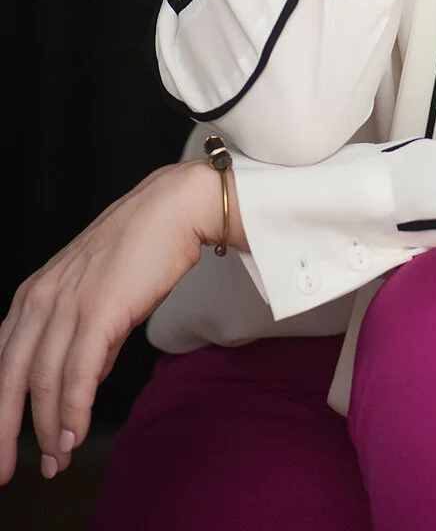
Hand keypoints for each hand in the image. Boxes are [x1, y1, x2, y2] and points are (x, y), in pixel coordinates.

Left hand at [0, 161, 222, 485]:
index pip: (1, 362)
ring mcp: (68, 304)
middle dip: (5, 431)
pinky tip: (73, 436)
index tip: (3, 446)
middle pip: (9, 378)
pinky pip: (77, 375)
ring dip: (49, 428)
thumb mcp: (97, 292)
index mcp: (33, 294)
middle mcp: (41, 299)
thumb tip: (85, 380)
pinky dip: (73, 411)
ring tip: (57, 460)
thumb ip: (85, 337)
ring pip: (43, 382)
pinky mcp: (98, 311)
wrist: (174, 209)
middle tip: (9, 471)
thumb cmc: (141, 247)